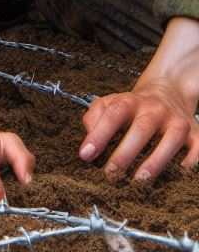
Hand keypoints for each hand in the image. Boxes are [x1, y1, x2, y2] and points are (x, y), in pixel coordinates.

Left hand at [80, 83, 198, 179]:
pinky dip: (187, 164)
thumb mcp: (110, 103)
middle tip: (110, 173)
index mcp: (130, 101)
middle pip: (140, 129)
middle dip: (125, 153)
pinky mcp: (196, 135)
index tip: (85, 154)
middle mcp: (155, 109)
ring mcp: (177, 121)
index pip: (112, 115)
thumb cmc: (135, 106)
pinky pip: (195, 150)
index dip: (98, 135)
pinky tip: (175, 177)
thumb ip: (94, 117)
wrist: (169, 92)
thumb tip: (87, 142)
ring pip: (170, 140)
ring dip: (155, 161)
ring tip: (139, 180)